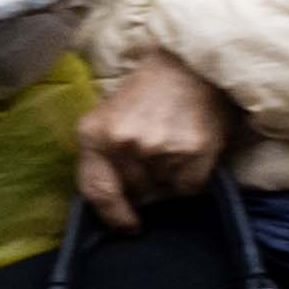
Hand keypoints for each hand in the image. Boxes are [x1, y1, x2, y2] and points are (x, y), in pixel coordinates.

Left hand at [72, 50, 228, 224]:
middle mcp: (124, 144)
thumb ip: (105, 154)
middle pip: (135, 192)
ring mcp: (159, 149)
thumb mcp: (110, 116)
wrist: (191, 64)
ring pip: (164, 190)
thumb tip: (120, 198)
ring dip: (169, 180)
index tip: (127, 225)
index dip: (112, 215)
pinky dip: (192, 178)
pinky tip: (192, 153)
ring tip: (173, 151)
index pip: (97, 191)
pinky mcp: (193, 152)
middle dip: (144, 187)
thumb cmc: (148, 90)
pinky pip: (190, 186)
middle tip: (156, 166)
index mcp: (95, 135)